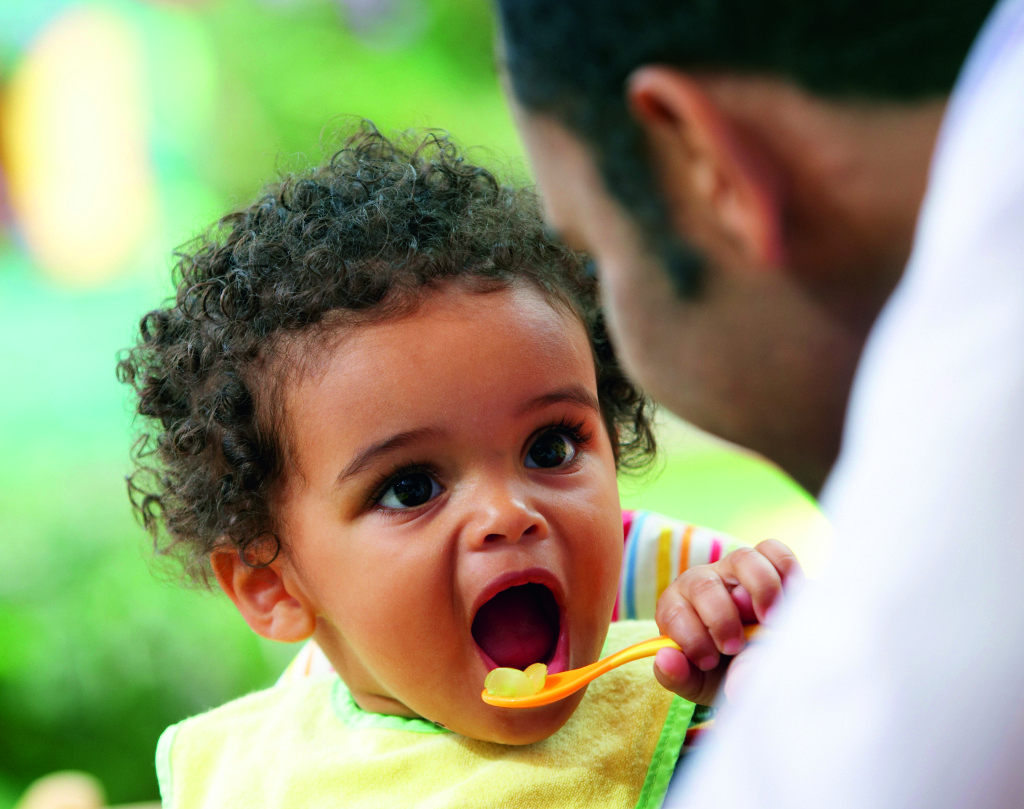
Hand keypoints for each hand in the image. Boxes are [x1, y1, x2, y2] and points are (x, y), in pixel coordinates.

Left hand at [653, 539, 799, 704]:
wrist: (760, 666)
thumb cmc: (721, 672)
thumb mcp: (700, 683)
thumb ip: (681, 676)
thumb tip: (666, 659)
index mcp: (676, 608)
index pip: (674, 611)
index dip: (692, 636)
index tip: (709, 662)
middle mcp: (702, 582)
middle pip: (703, 584)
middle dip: (721, 618)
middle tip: (735, 647)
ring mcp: (734, 569)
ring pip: (743, 559)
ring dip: (759, 589)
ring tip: (770, 620)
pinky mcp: (766, 564)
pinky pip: (774, 552)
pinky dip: (785, 571)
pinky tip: (792, 601)